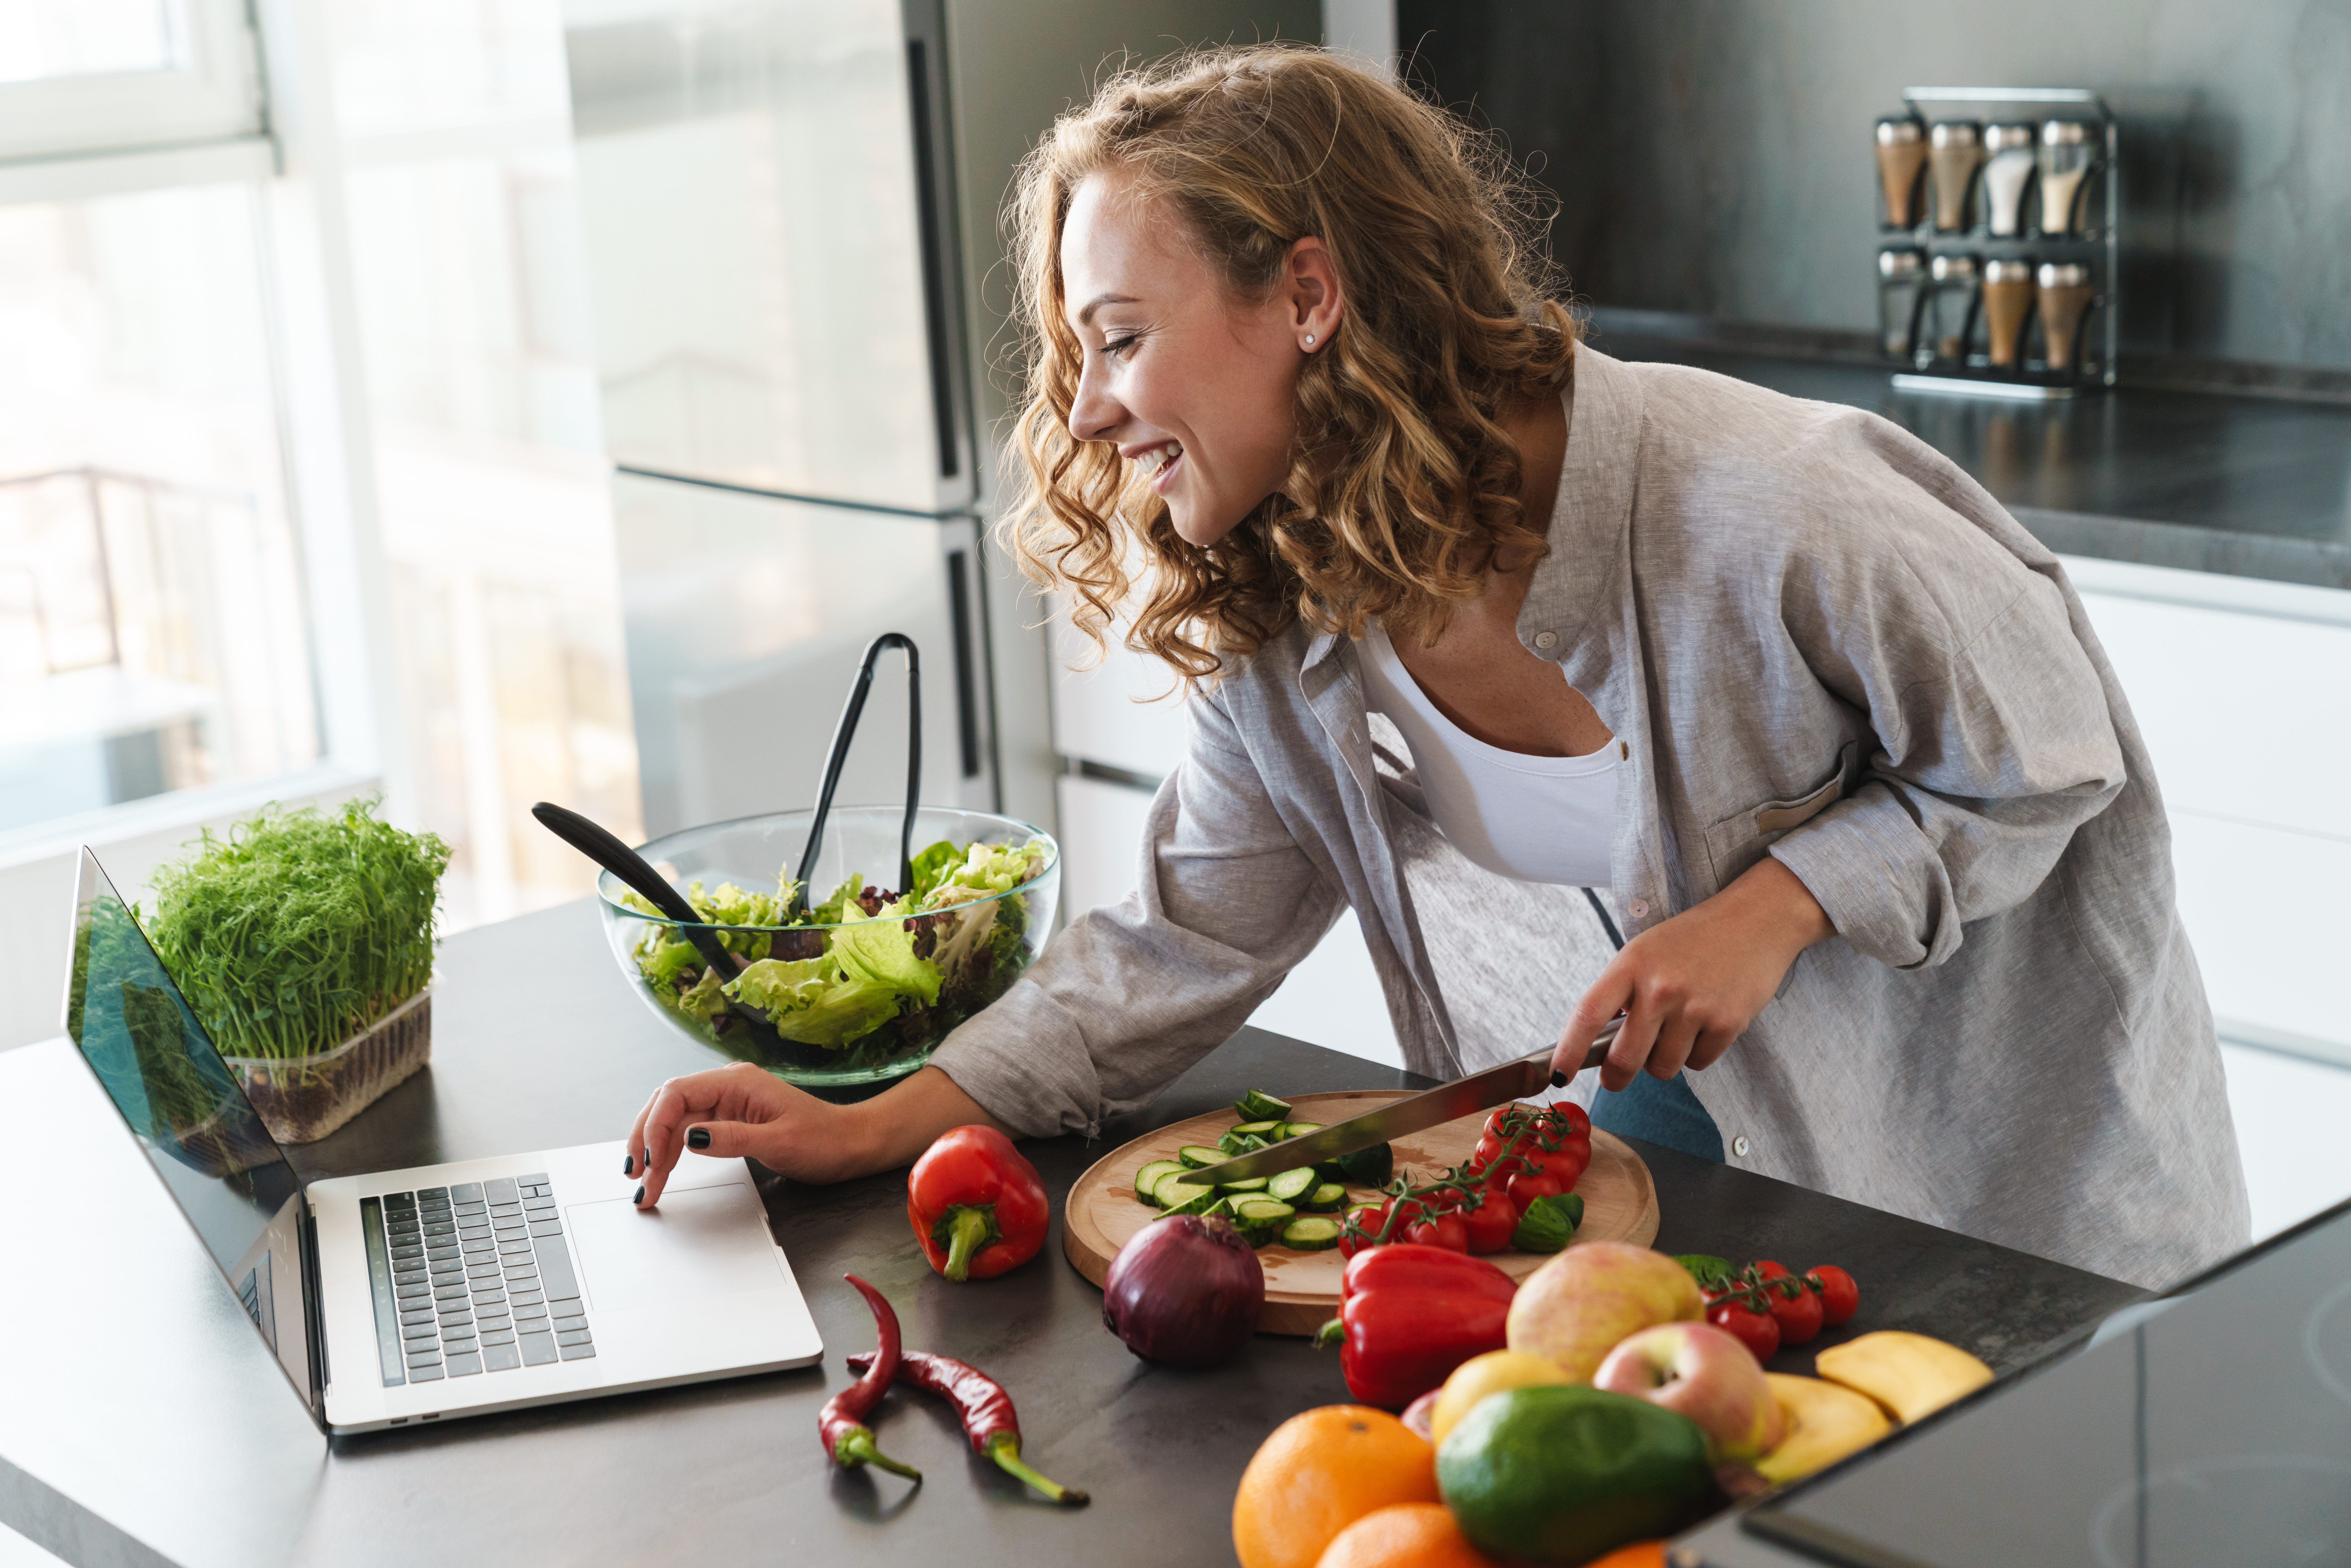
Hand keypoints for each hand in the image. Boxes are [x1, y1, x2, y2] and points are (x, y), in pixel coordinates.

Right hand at [623, 1061, 1008, 1206]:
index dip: (654, 1124)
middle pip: (667, 1105)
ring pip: (675, 1121)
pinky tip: (663, 1173)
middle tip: (636, 1177)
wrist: (852, 1145)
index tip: (649, 1159)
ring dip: (656, 1151)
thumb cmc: (825, 1140)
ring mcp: (727, 1104)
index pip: (676, 1093)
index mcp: (736, 1081)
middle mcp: (727, 1087)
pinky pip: (690, 1133)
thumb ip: (732, 1138)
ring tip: (645, 1187)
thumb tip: (689, 1139)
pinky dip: (673, 1154)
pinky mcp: (730, 1122)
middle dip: (646, 1139)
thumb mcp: (779, 1142)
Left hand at [1551, 858, 1832, 1092]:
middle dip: (1617, 1077)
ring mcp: (1694, 1007)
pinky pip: (1698, 1064)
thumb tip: (1601, 1043)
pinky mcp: (1727, 1023)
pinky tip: (1704, 1025)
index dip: (1568, 1051)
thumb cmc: (1695, 938)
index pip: (1588, 1015)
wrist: (1756, 920)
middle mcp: (1660, 987)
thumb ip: (1623, 992)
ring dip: (1663, 1061)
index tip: (1557, 1076)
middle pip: (1624, 1059)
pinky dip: (1697, 1054)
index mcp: (1631, 964)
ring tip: (1675, 1030)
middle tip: (1617, 1077)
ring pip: (1662, 1068)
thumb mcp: (1646, 951)